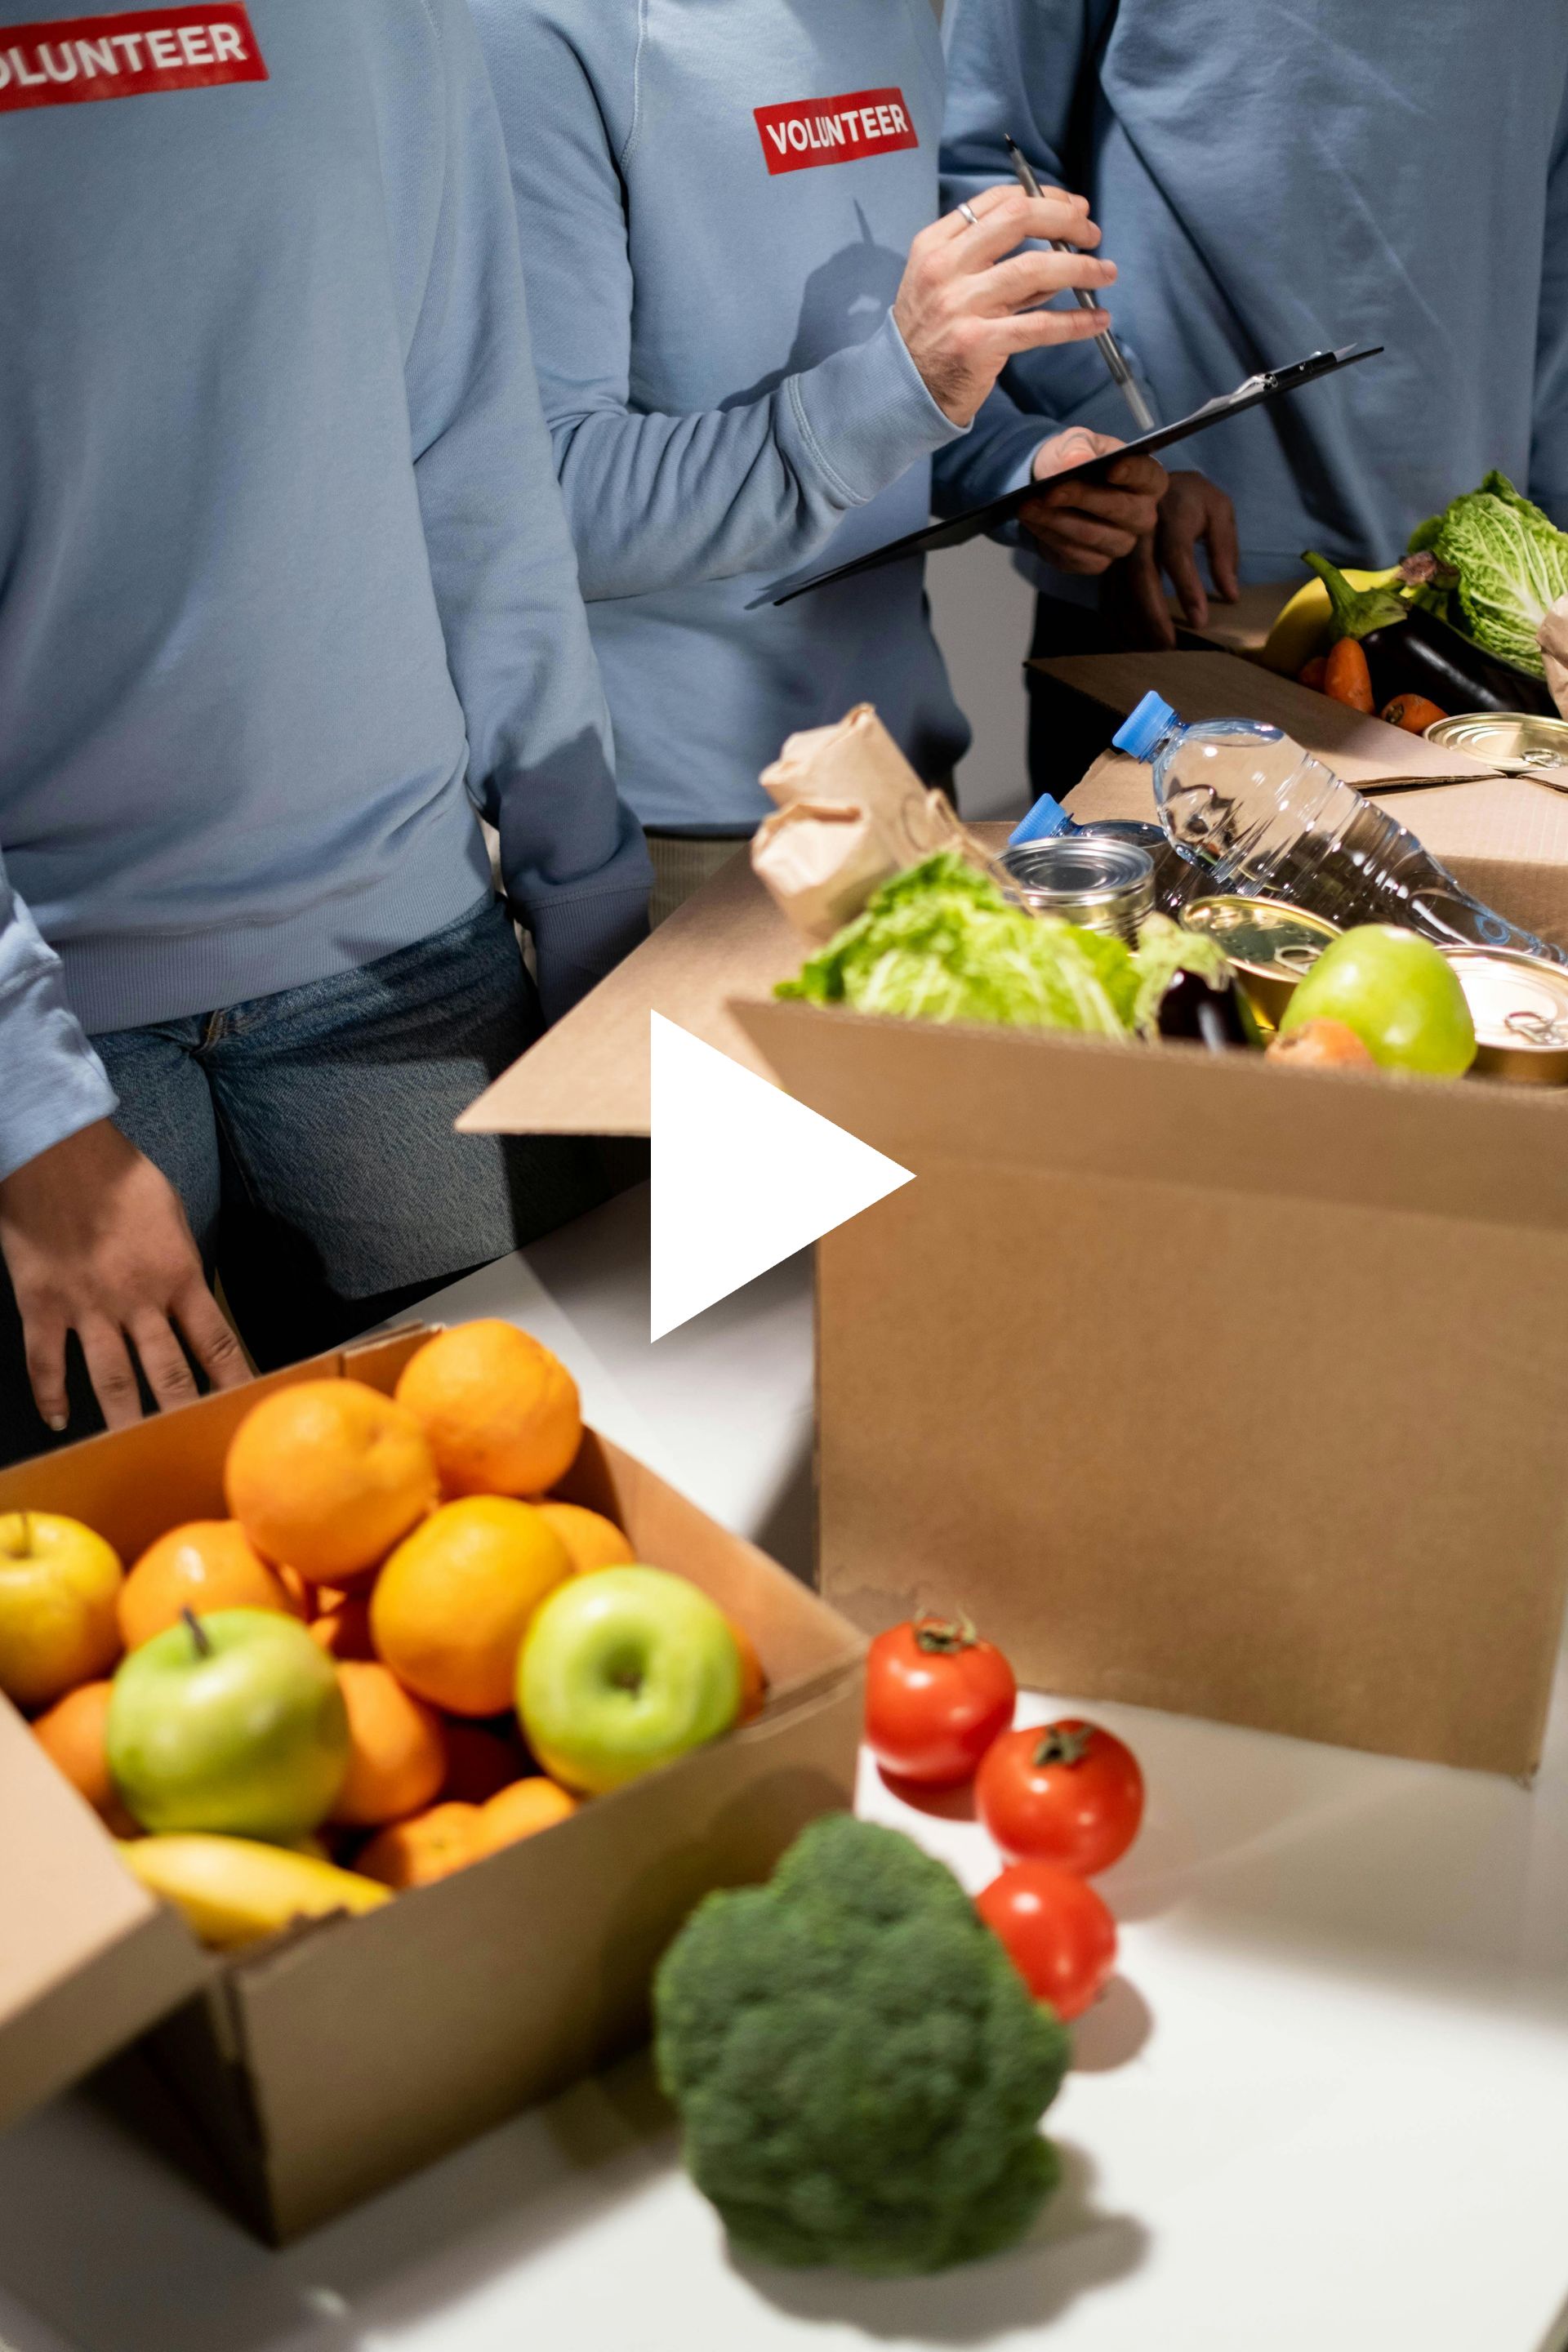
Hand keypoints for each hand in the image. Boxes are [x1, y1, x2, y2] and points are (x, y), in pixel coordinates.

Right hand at [0, 1119, 248, 1433]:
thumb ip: (181, 1265)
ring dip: (124, 1421)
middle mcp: (137, 1300)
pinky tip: (61, 1421)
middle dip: (185, 1416)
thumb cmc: (120, 1176)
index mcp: (178, 1276)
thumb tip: (191, 1297)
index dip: (233, 1380)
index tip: (247, 1408)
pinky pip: (47, 1363)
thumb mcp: (173, 1217)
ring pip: (111, 1380)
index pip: (215, 1341)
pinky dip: (52, 1395)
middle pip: (169, 1373)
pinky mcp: (42, 1305)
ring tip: (134, 1454)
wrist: (58, 1151)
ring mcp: (87, 1307)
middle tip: (197, 1449)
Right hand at [895, 185, 1116, 427]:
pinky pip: (1039, 327)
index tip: (1074, 207)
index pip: (998, 200)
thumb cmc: (932, 330)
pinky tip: (1098, 319)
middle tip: (1092, 234)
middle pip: (1018, 220)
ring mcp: (961, 305)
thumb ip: (990, 259)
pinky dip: (1075, 322)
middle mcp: (946, 268)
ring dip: (1080, 268)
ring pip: (1035, 270)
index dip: (1045, 197)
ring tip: (1106, 272)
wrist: (903, 387)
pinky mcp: (978, 343)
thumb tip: (1056, 241)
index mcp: (936, 243)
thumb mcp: (946, 281)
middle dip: (1066, 220)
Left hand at [1017, 429, 1167, 571]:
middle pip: (1118, 509)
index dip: (1131, 472)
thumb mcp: (1076, 442)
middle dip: (1081, 498)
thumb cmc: (1075, 460)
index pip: (1148, 477)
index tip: (1110, 468)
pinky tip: (1031, 521)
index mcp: (1148, 480)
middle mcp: (1141, 515)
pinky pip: (1073, 554)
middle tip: (1050, 491)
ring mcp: (1121, 543)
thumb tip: (1078, 459)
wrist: (1052, 485)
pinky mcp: (1096, 562)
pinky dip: (1048, 536)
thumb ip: (1079, 445)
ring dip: (1055, 520)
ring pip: (1090, 535)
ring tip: (1027, 505)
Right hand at [1104, 470, 1240, 647]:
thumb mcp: (1219, 512)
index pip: (1177, 553)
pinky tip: (1129, 644)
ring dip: (1133, 624)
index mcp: (1172, 510)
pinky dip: (1115, 623)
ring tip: (1152, 652)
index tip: (1200, 622)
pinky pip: (1106, 595)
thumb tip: (1230, 595)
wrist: (1151, 480)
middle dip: (1154, 615)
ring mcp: (1117, 544)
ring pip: (1119, 588)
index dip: (1187, 588)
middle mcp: (1138, 527)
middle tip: (1170, 647)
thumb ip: (1226, 550)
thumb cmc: (1192, 500)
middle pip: (1141, 575)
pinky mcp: (1106, 561)